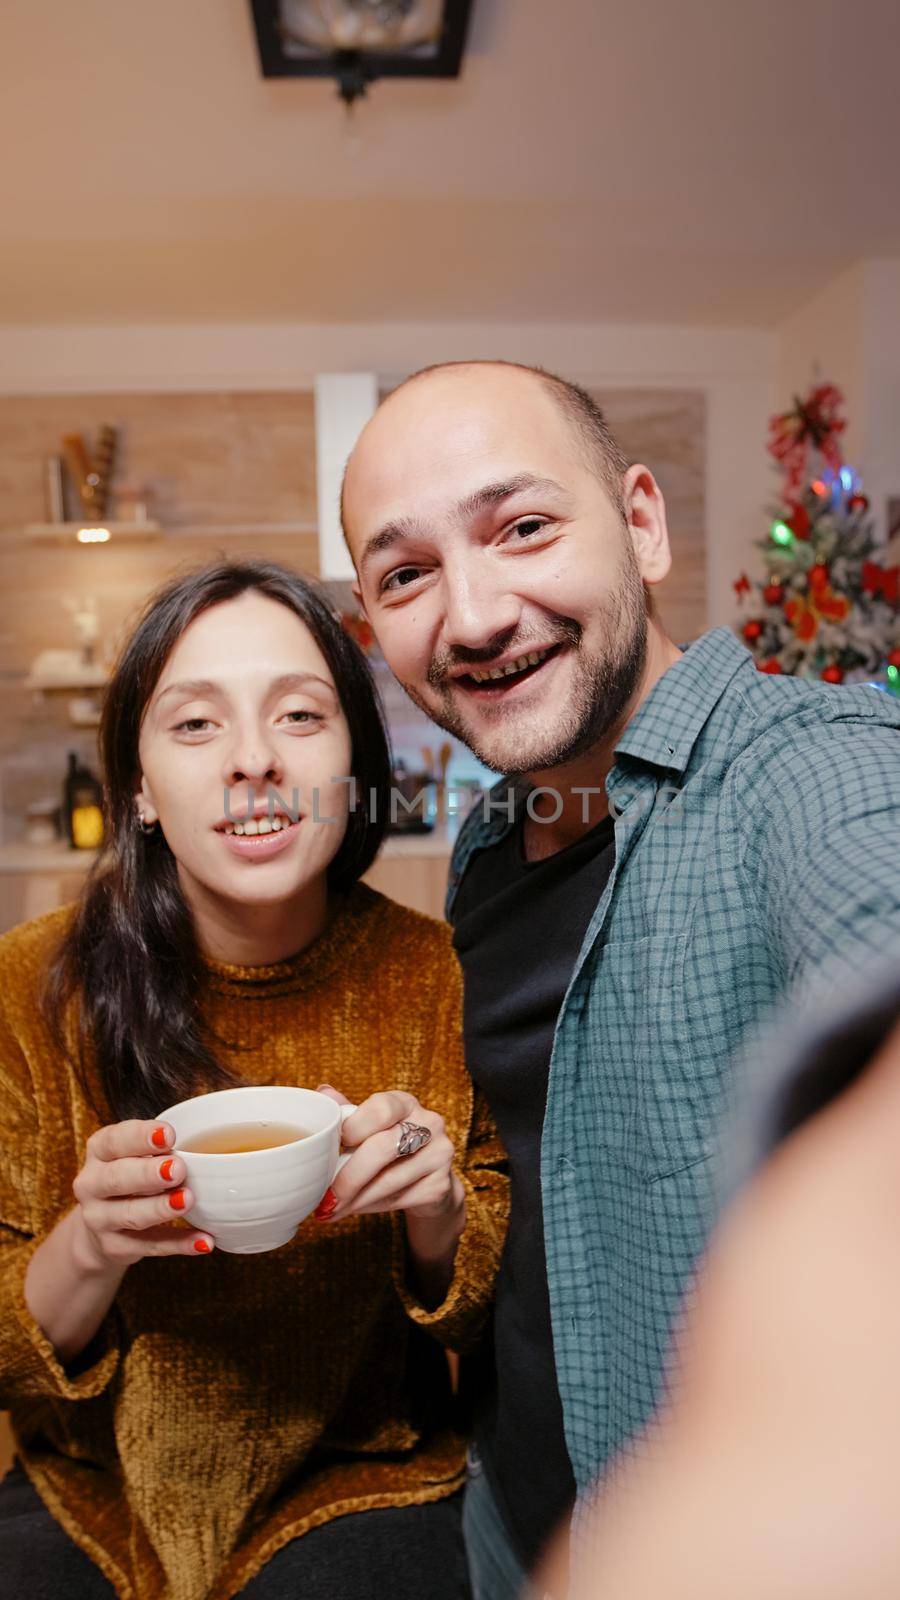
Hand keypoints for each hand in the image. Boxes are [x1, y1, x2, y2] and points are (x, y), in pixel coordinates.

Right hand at [71, 1119, 214, 1268]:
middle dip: (148, 1173)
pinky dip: (178, 1244)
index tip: (169, 1135)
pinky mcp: (114, 1247)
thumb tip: (203, 1151)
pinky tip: (203, 1241)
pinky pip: (150, 1246)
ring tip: (187, 1200)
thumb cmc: (130, 1175)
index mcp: (99, 1152)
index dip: (140, 1137)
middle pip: (117, 1178)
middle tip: (178, 1169)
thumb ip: (159, 1150)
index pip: (114, 1140)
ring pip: (130, 1215)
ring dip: (160, 1208)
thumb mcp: (134, 1154)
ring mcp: (99, 1219)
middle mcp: (91, 1184)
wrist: (100, 1225)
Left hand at [314, 1086, 462, 1224]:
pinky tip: (357, 1208)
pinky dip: (371, 1207)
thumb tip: (323, 1092)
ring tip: (333, 1208)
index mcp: (405, 1102)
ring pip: (388, 1180)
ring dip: (355, 1199)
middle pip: (383, 1148)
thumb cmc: (389, 1149)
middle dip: (348, 1177)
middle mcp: (429, 1123)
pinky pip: (399, 1199)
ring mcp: (439, 1154)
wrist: (427, 1180)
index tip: (330, 1147)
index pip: (380, 1109)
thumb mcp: (369, 1127)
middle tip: (326, 1197)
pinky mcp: (440, 1185)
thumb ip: (348, 1113)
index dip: (352, 1128)